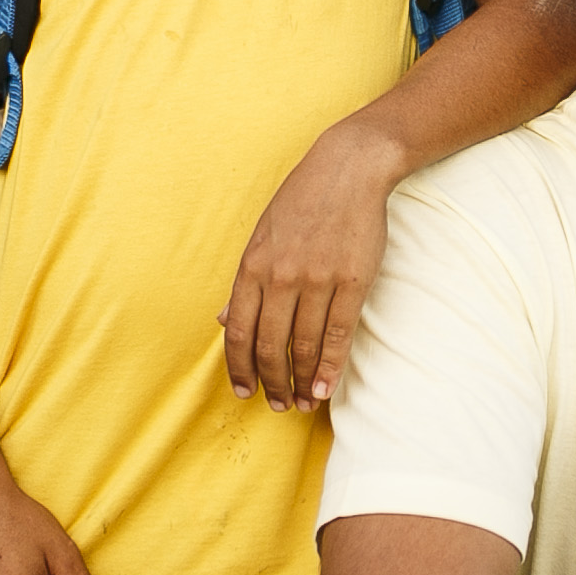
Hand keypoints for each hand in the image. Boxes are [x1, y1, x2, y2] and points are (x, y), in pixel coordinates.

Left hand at [221, 116, 398, 412]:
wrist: (349, 169)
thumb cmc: (302, 201)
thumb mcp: (261, 236)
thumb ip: (245, 283)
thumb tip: (224, 321)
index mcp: (252, 266)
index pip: (239, 332)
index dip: (239, 368)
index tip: (243, 392)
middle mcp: (281, 277)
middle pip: (269, 346)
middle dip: (270, 383)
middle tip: (275, 405)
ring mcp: (317, 280)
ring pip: (302, 345)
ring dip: (300, 382)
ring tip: (300, 403)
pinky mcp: (351, 281)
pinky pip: (337, 334)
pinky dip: (329, 367)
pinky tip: (323, 388)